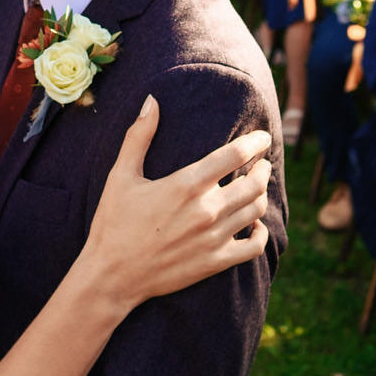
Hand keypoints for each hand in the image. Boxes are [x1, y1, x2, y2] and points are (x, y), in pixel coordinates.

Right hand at [83, 98, 270, 310]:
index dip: (255, 142)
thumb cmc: (113, 222)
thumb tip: (152, 101)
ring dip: (261, 195)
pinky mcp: (216, 262)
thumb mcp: (121, 176)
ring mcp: (214, 238)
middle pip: (254, 183)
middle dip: (262, 168)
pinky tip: (254, 224)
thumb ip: (139, 136)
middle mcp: (206, 210)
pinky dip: (260, 232)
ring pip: (256, 210)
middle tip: (261, 163)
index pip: (235, 155)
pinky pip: (254, 246)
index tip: (262, 136)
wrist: (112, 275)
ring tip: (256, 187)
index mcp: (186, 184)